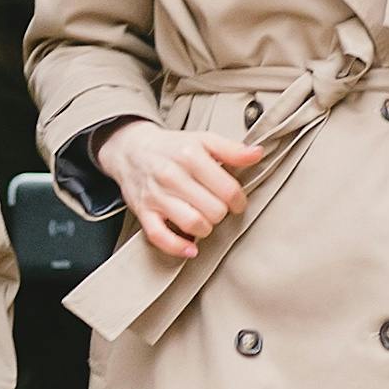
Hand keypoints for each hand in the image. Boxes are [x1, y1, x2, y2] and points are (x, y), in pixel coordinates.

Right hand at [106, 123, 260, 260]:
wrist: (131, 151)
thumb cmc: (172, 148)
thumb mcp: (203, 140)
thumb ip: (232, 149)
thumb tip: (257, 154)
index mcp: (190, 155)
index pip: (228, 189)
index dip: (239, 200)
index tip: (237, 202)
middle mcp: (172, 175)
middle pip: (214, 210)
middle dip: (221, 213)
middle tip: (218, 208)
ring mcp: (156, 195)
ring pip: (193, 224)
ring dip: (206, 229)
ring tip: (205, 221)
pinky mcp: (143, 212)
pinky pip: (161, 237)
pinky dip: (178, 247)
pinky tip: (191, 248)